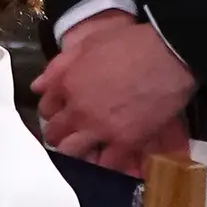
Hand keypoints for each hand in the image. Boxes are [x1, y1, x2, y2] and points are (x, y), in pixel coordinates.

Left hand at [34, 12, 197, 172]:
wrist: (169, 54)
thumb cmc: (130, 42)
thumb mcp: (88, 44)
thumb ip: (59, 66)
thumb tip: (37, 86)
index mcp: (66, 84)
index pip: (46, 108)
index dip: (54, 110)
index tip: (62, 111)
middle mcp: (77, 110)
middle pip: (55, 134)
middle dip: (61, 133)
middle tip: (72, 132)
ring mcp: (100, 129)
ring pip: (74, 152)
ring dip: (78, 151)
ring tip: (88, 149)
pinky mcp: (125, 142)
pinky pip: (107, 164)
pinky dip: (106, 163)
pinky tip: (110, 159)